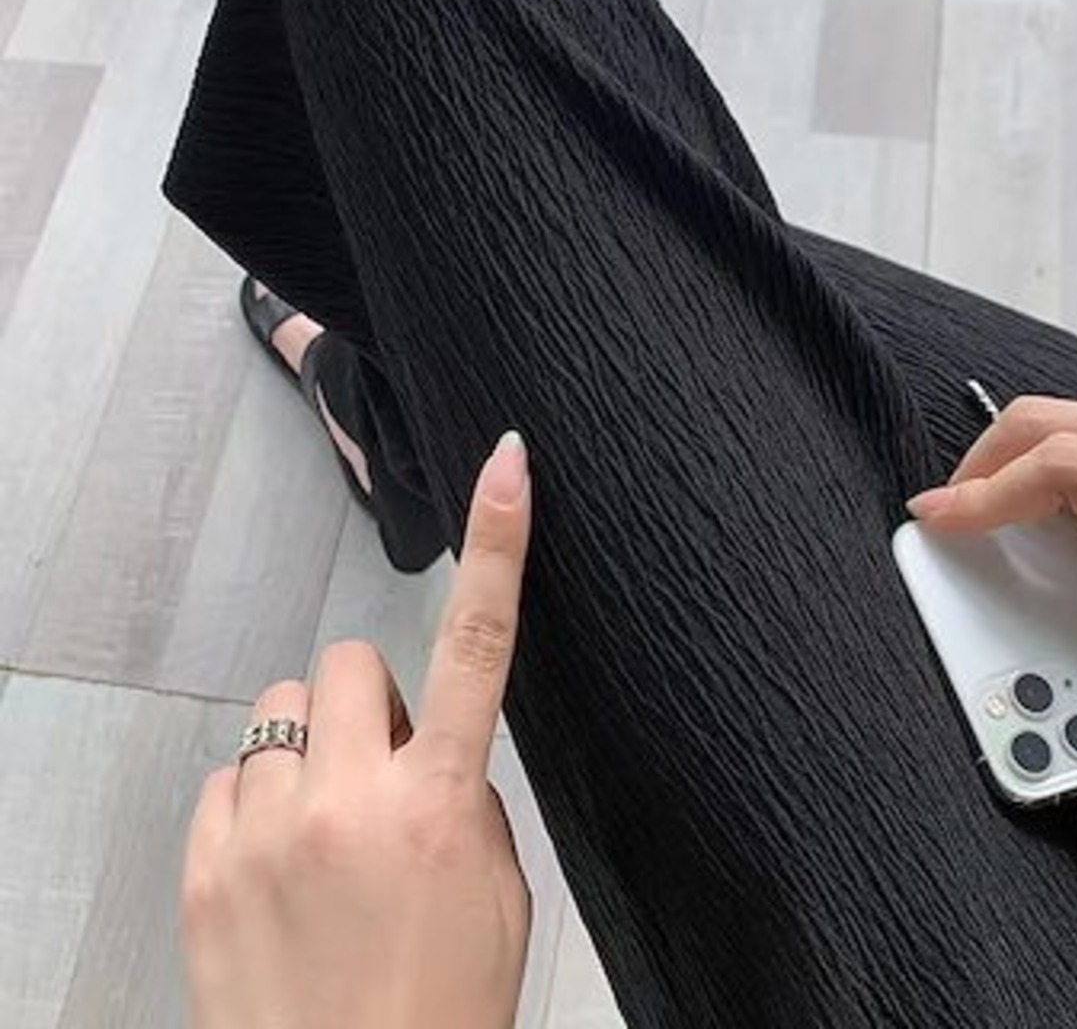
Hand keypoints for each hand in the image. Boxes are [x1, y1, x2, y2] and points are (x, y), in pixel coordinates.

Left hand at [182, 431, 532, 1028]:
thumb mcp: (499, 893)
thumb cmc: (439, 1011)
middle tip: (383, 769)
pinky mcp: (207, 868)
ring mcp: (268, 834)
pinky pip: (229, 775)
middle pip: (347, 662)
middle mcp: (349, 804)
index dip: (500, 542)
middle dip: (368, 700)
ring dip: (311, 750)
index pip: (479, 642)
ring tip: (328, 826)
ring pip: (281, 713)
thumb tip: (425, 746)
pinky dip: (260, 800)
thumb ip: (467, 796)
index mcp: (440, 805)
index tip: (507, 466)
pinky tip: (282, 861)